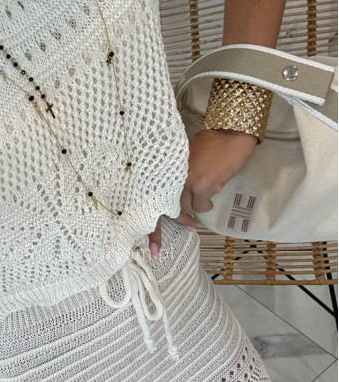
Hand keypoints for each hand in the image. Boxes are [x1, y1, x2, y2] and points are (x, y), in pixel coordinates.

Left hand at [149, 128, 257, 256]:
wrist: (229, 134)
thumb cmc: (208, 144)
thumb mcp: (182, 158)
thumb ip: (174, 176)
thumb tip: (172, 198)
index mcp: (163, 169)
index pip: (151, 199)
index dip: (152, 226)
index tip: (152, 247)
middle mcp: (170, 176)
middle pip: (166, 209)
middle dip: (170, 225)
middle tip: (175, 235)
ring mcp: (185, 182)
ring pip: (185, 209)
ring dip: (194, 209)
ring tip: (203, 199)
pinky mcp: (202, 186)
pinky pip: (201, 206)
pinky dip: (207, 203)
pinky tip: (212, 192)